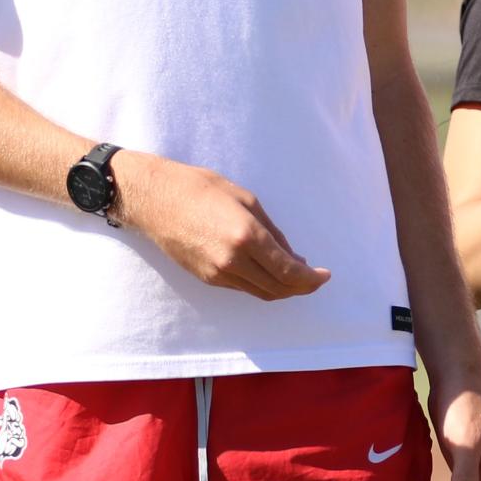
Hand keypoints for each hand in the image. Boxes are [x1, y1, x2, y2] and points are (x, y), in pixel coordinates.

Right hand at [112, 152, 328, 301]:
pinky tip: (269, 273)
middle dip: (302, 287)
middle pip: (279, 288)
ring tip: (295, 276)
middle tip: (315, 279)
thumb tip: (293, 257)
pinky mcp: (207, 279)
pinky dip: (262, 285)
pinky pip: (243, 288)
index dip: (311, 279)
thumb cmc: (200, 188)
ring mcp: (218, 273)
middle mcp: (233, 261)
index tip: (325, 275)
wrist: (155, 199)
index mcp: (247, 236)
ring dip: (283, 289)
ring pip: (261, 293)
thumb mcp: (246, 199)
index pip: (289, 271)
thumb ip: (272, 231)